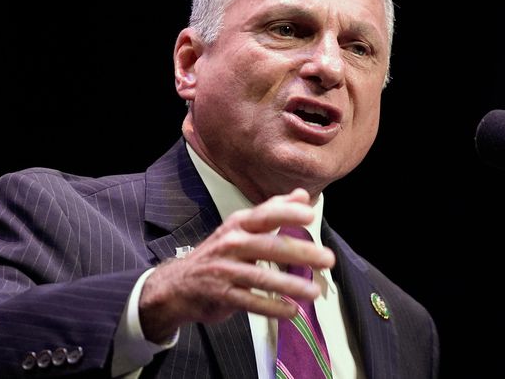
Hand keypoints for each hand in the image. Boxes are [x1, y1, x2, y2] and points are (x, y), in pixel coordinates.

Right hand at [138, 188, 334, 342]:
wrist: (177, 285)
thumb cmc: (219, 254)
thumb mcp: (241, 228)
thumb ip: (272, 211)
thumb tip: (302, 195)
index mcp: (238, 224)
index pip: (265, 215)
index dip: (287, 213)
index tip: (309, 215)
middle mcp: (231, 243)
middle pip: (269, 246)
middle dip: (301, 252)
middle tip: (327, 259)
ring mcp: (225, 270)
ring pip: (262, 277)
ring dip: (291, 285)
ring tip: (314, 292)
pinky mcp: (222, 295)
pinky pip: (251, 302)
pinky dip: (272, 308)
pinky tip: (291, 311)